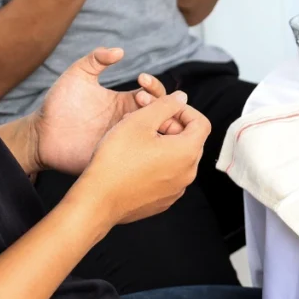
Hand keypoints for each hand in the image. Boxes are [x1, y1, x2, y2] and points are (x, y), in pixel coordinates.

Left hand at [31, 48, 179, 175]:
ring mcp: (126, 140)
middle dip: (159, 105)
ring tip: (143, 118)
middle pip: (161, 114)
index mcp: (125, 102)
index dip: (154, 86)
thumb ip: (96, 59)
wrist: (40, 135)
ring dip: (157, 125)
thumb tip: (120, 50)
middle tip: (140, 99)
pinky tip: (137, 138)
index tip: (141, 79)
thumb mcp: (77, 76)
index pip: (154, 95)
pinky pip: (140, 155)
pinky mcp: (119, 156)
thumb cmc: (58, 105)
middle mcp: (130, 121)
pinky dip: (147, 147)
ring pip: (156, 136)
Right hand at [72, 94, 210, 225]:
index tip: (164, 108)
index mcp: (188, 152)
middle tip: (145, 120)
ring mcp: (176, 189)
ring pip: (177, 158)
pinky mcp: (163, 200)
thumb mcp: (140, 121)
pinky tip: (134, 160)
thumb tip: (181, 98)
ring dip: (162, 143)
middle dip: (171, 125)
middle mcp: (188, 173)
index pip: (201, 123)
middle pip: (190, 140)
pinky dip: (157, 163)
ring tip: (136, 138)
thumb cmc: (116, 159)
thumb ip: (165, 105)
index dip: (184, 110)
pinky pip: (167, 175)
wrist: (97, 201)